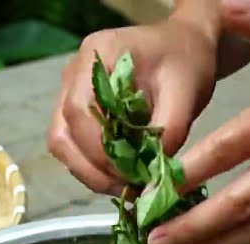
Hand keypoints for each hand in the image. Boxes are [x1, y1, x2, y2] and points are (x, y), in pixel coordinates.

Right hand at [48, 9, 221, 195]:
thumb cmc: (185, 61)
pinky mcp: (78, 111)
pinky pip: (74, 147)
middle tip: (127, 189)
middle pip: (62, 133)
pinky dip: (94, 168)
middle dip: (92, 169)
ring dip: (90, 173)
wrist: (184, 47)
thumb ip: (170, 129)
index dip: (97, 150)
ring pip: (63, 144)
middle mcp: (74, 73)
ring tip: (126, 187)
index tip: (128, 173)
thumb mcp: (187, 91)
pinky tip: (122, 176)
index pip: (78, 111)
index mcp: (97, 54)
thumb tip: (151, 173)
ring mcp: (71, 92)